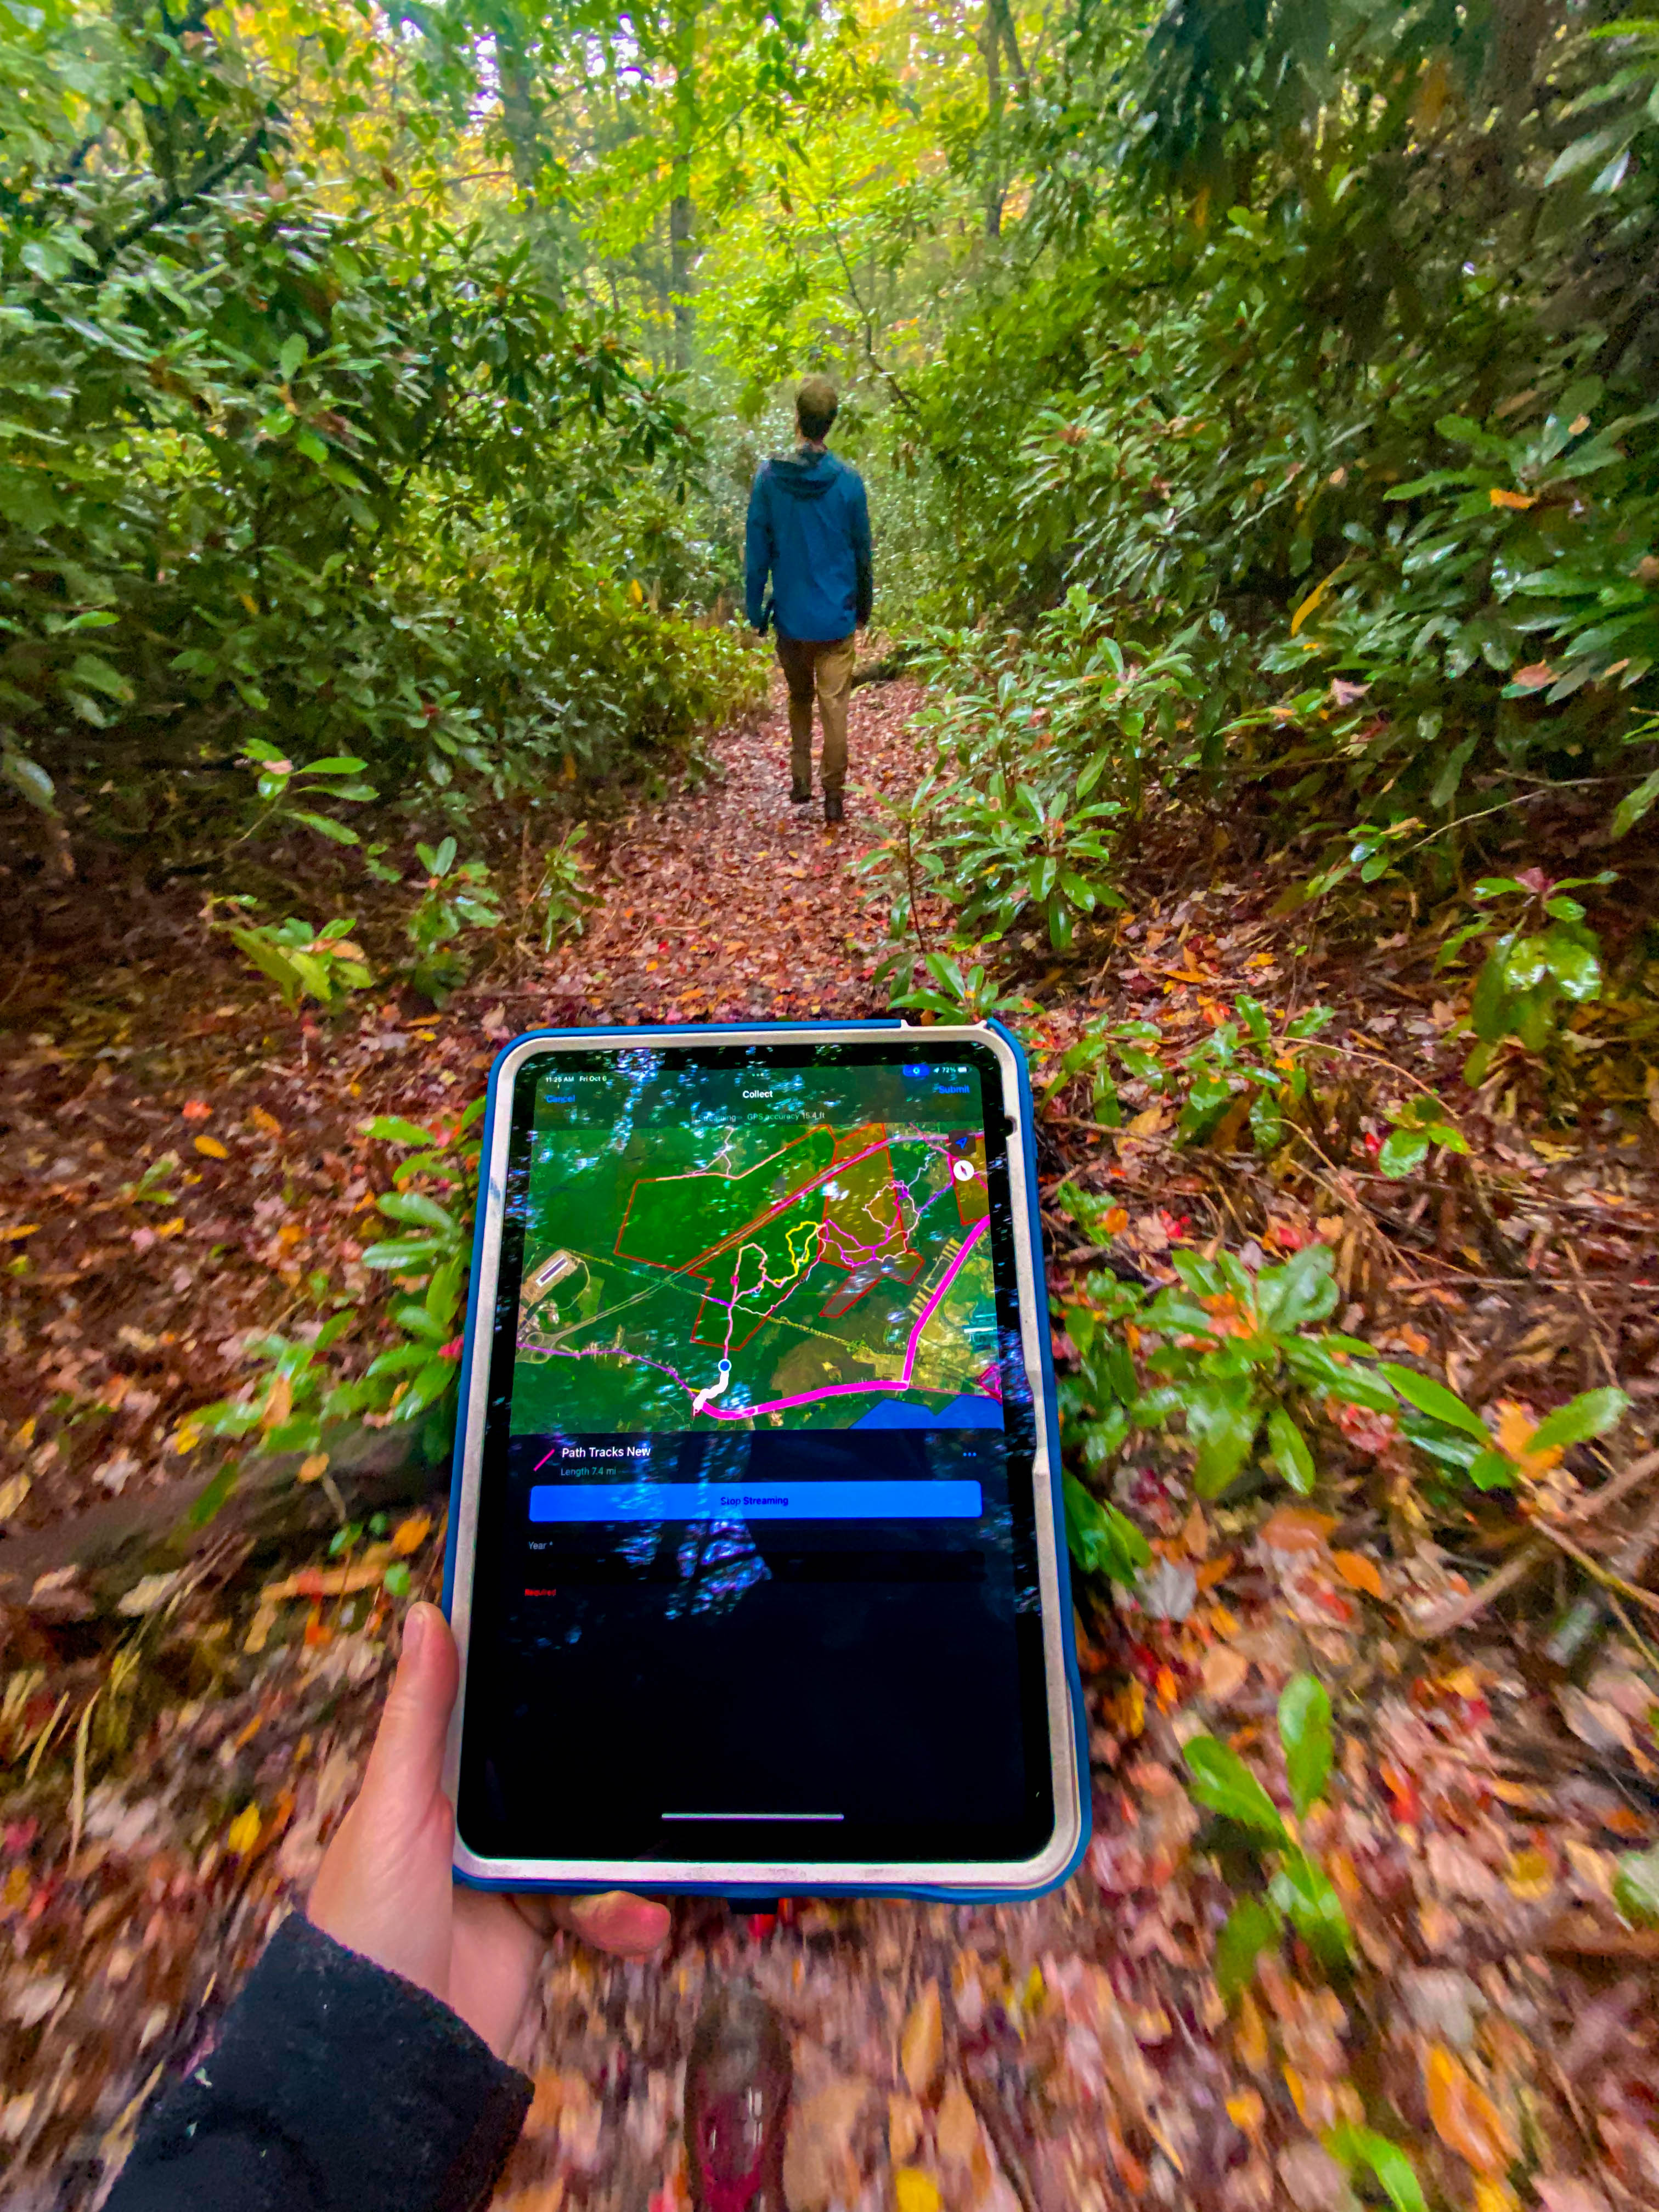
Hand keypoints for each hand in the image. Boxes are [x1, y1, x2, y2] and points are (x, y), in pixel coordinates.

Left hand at [308, 1601, 669, 2056]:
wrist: (383, 2063)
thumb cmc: (363, 1928)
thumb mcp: (393, 1810)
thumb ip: (420, 1718)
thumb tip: (426, 1611)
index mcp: (427, 1779)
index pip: (486, 1708)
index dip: (530, 1676)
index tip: (588, 1637)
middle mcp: (468, 1819)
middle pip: (552, 1770)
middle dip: (603, 1780)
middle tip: (651, 1767)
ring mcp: (504, 1873)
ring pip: (583, 1838)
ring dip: (617, 1866)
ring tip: (643, 1888)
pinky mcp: (535, 1925)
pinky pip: (594, 1901)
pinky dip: (620, 1913)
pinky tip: (639, 1926)